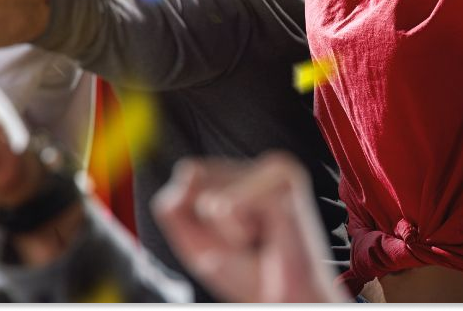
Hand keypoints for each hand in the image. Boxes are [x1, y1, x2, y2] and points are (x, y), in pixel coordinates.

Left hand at [152, 153, 345, 303]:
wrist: (286, 302)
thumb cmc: (250, 275)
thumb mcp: (196, 241)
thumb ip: (176, 205)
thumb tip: (187, 173)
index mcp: (253, 172)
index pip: (189, 173)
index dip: (197, 215)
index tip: (231, 236)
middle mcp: (269, 165)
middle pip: (195, 179)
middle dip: (209, 224)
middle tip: (247, 244)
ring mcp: (279, 172)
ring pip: (210, 198)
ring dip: (225, 234)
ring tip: (258, 242)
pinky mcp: (284, 187)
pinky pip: (227, 207)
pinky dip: (237, 234)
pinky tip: (269, 239)